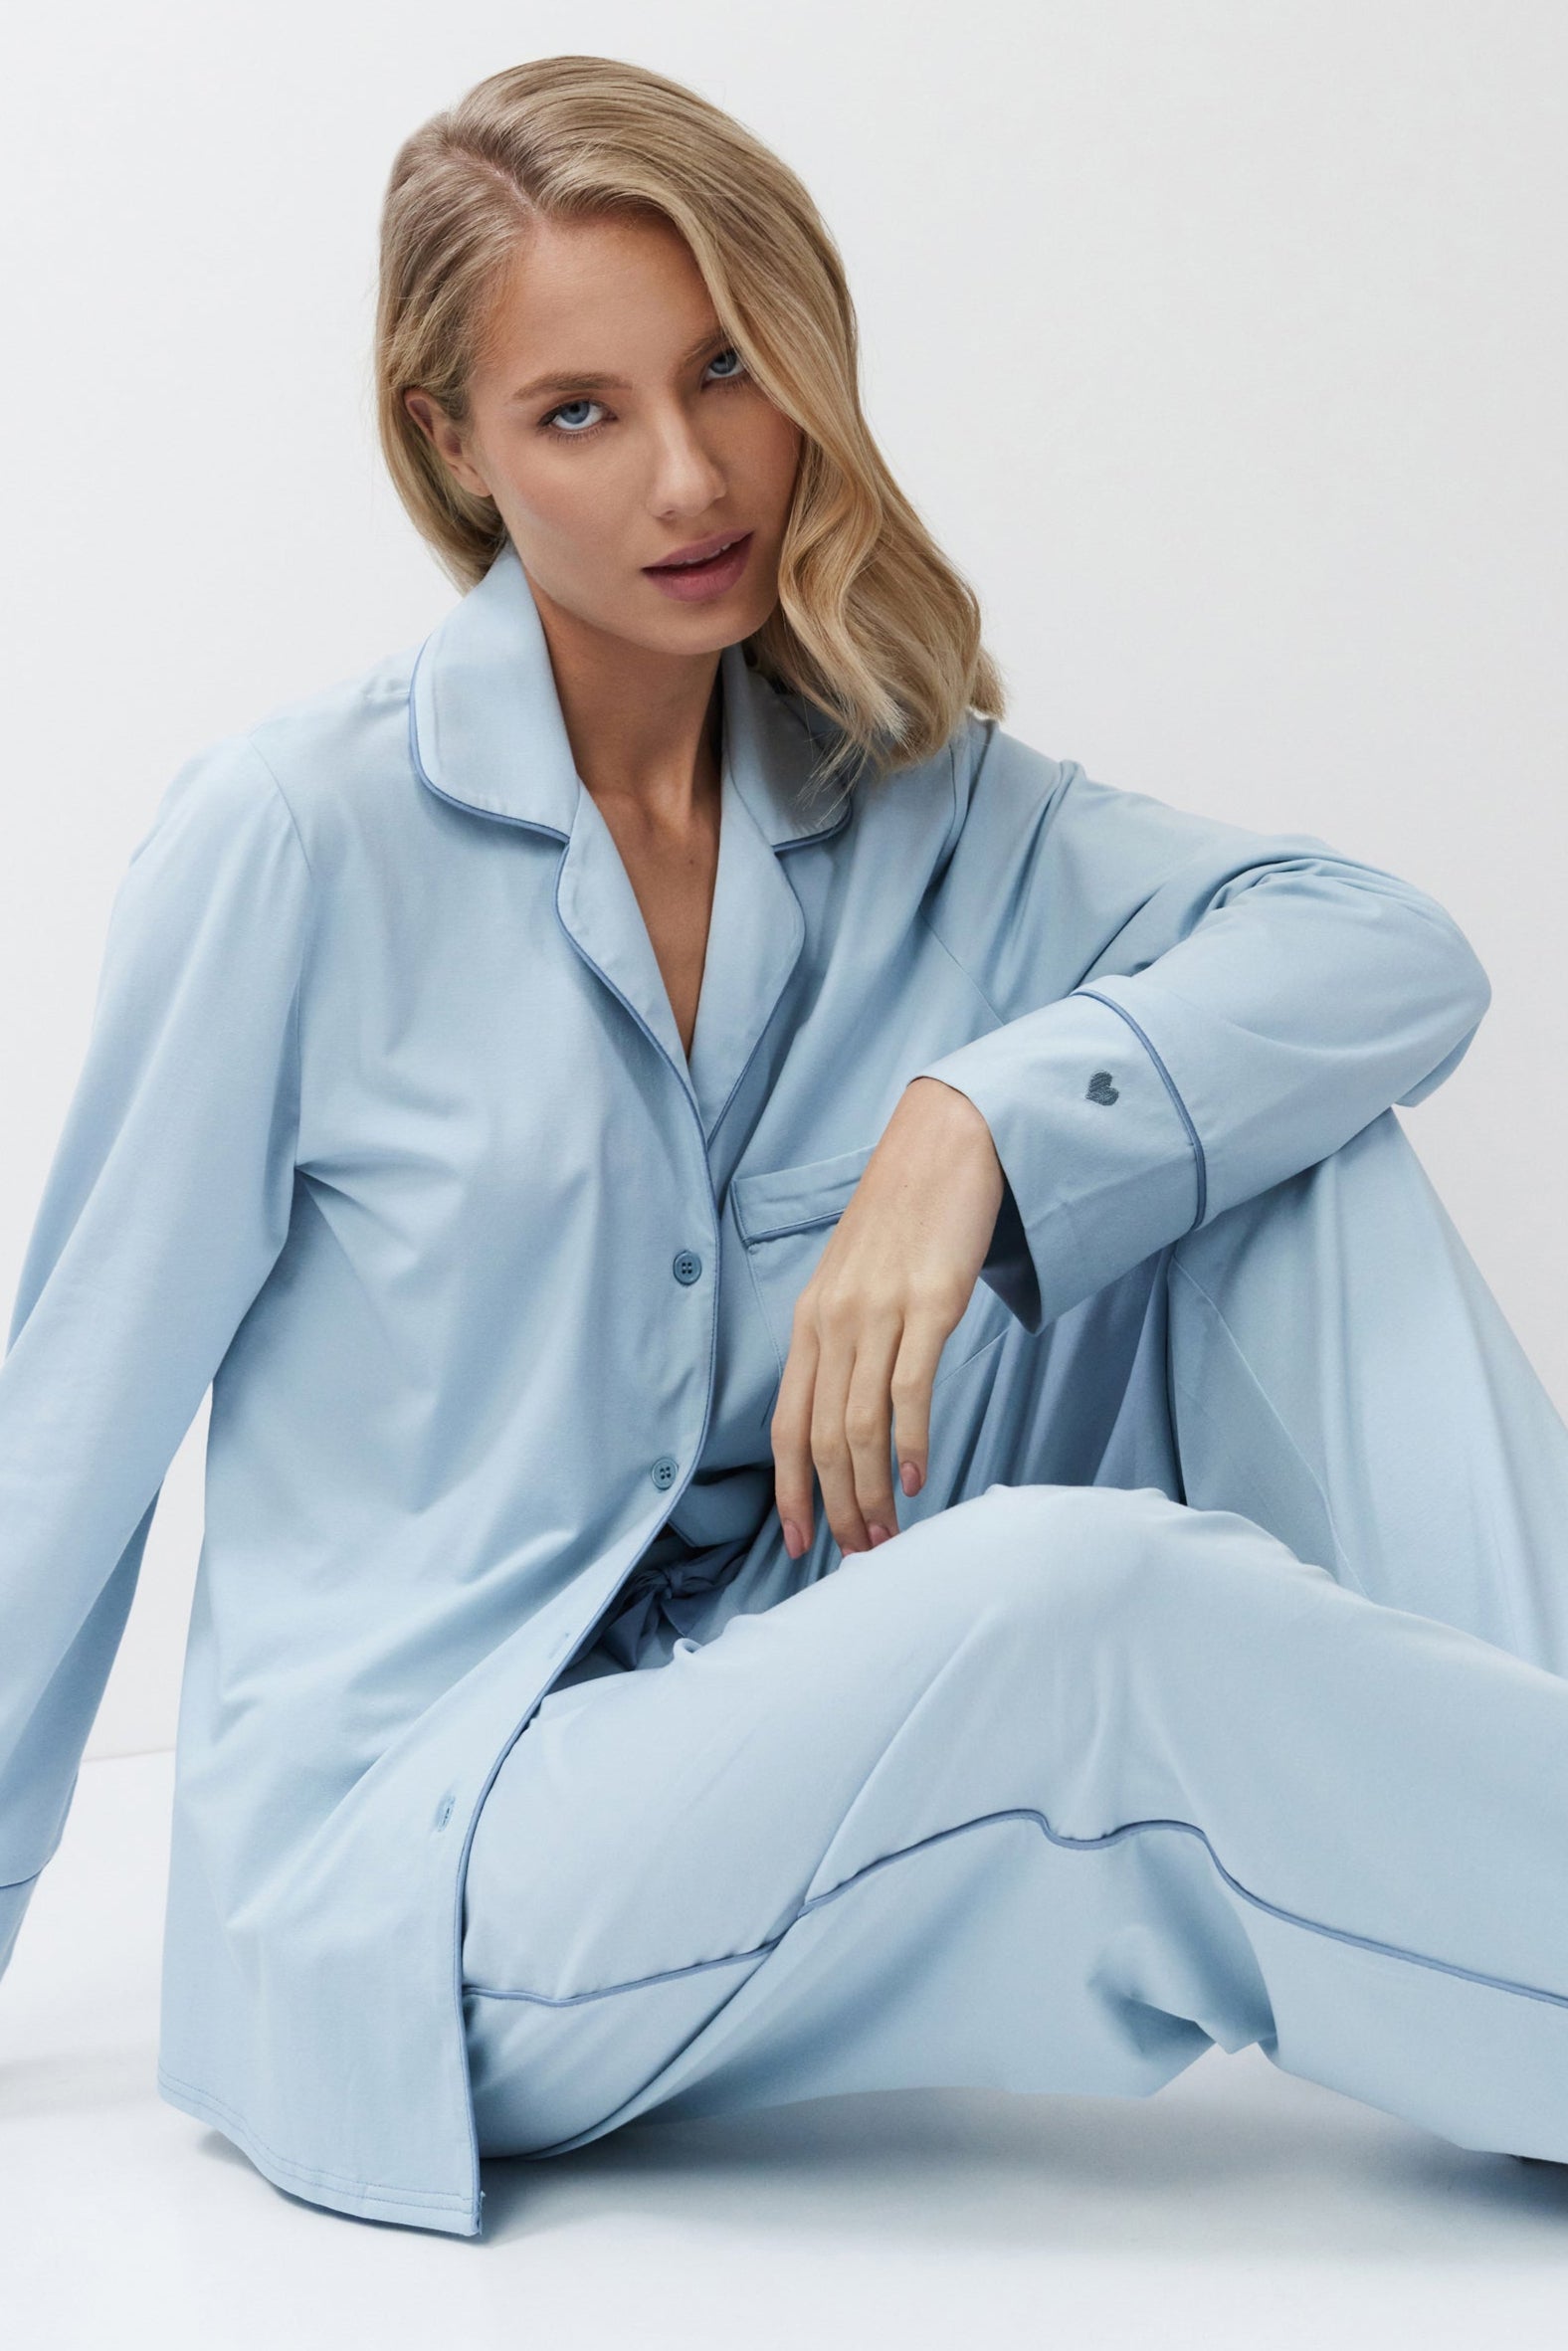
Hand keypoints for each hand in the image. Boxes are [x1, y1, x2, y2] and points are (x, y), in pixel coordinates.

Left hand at [771, 1076, 1004, 1560]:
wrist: (946, 1146)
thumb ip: (843, 1339)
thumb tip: (845, 1412)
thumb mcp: (853, 1280)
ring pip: (860, 1426)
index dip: (790, 1491)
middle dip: (836, 1507)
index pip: (786, 1424)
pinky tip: (920, 1478)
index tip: (799, 1543)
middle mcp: (833, 1320)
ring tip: (887, 1534)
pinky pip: (910, 1391)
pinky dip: (912, 1444)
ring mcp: (879, 1312)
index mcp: (809, 1320)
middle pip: (820, 1438)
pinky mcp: (929, 1303)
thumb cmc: (904, 1217)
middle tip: (857, 1553)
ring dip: (871, 1491)